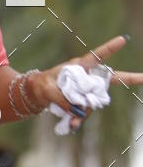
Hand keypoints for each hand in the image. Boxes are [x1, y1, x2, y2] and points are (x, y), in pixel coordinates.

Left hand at [25, 36, 142, 129]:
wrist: (37, 94)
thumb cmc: (41, 84)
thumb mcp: (48, 89)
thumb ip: (63, 98)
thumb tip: (78, 110)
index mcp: (78, 66)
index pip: (96, 56)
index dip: (110, 48)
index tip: (123, 40)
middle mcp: (86, 77)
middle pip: (111, 78)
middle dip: (130, 78)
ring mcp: (86, 90)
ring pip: (94, 102)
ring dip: (83, 112)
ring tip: (70, 121)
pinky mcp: (82, 102)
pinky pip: (85, 112)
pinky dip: (78, 119)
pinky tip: (72, 126)